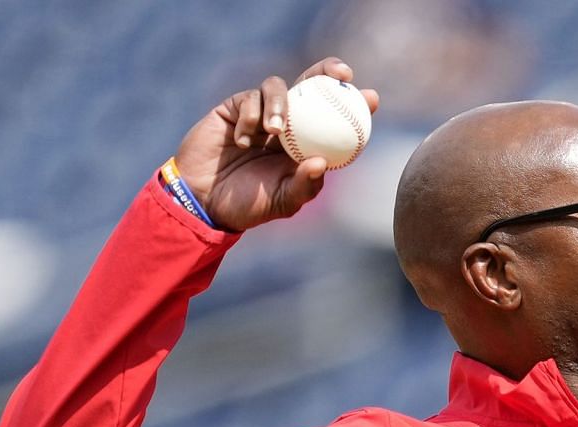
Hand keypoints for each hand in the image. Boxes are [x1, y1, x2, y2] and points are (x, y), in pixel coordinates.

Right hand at [170, 57, 380, 232]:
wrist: (205, 201)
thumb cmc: (249, 205)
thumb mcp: (283, 202)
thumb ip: (305, 186)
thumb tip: (323, 162)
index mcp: (306, 143)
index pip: (334, 116)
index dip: (354, 102)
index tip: (371, 98)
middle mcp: (288, 123)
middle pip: (310, 84)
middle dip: (327, 71)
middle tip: (340, 73)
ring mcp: (260, 112)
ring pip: (278, 87)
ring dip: (280, 104)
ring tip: (274, 132)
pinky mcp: (234, 107)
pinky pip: (248, 99)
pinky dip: (249, 118)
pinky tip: (243, 141)